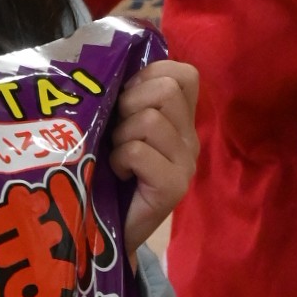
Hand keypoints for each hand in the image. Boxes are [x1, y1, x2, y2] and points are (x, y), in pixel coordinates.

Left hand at [110, 58, 200, 258]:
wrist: (110, 231)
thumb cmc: (108, 173)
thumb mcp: (118, 126)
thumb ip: (124, 98)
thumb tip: (105, 65)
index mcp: (181, 119)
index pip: (184, 73)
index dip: (148, 76)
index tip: (126, 99)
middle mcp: (191, 138)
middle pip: (165, 89)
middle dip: (129, 104)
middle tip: (117, 131)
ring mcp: (186, 163)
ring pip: (151, 119)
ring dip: (121, 135)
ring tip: (117, 155)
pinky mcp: (174, 186)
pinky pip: (138, 151)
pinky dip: (119, 159)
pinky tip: (119, 173)